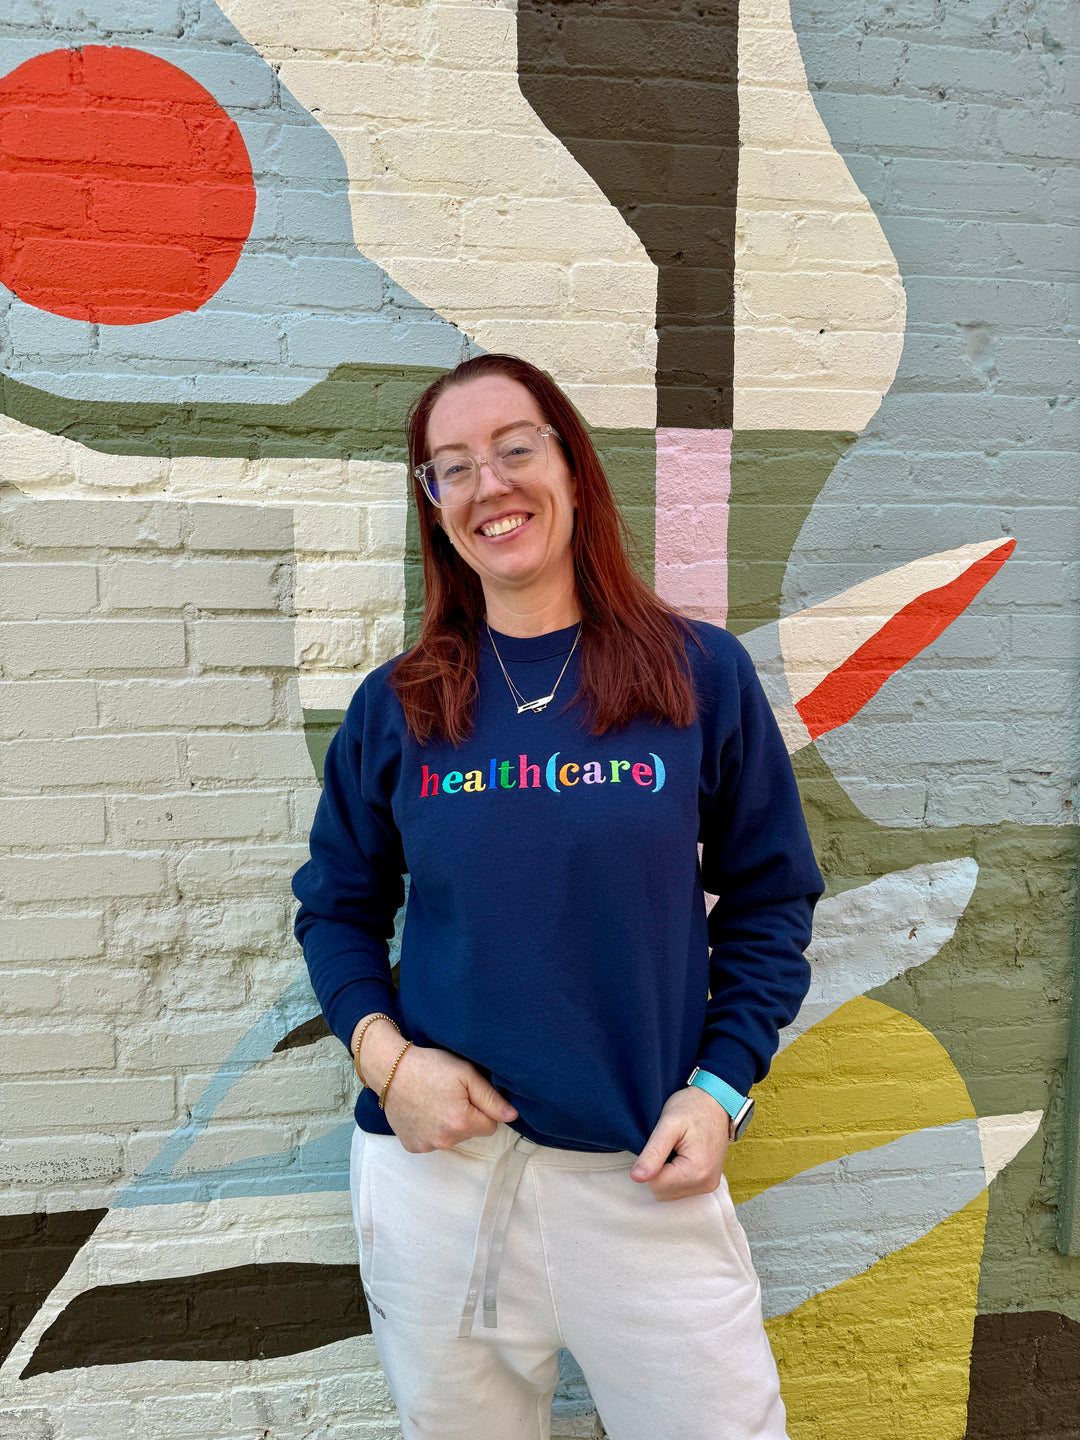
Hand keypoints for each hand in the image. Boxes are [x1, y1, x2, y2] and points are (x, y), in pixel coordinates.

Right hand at [353, 1017, 517, 1152]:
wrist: (390, 1070)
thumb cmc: (430, 1066)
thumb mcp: (466, 1073)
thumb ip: (492, 1097)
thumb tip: (512, 1116)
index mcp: (461, 1122)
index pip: (491, 1125)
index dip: (484, 1108)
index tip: (469, 1093)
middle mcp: (445, 1140)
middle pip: (471, 1133)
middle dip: (467, 1116)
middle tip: (451, 1094)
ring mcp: (427, 1146)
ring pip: (453, 1138)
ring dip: (450, 1124)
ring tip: (435, 1100)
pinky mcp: (413, 1146)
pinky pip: (433, 1142)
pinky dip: (431, 1130)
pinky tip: (423, 1111)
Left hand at [629, 1085, 729, 1200]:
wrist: (715, 1102)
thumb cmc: (692, 1108)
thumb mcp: (668, 1124)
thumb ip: (653, 1152)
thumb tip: (636, 1177)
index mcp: (696, 1171)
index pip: (656, 1185)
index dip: (651, 1164)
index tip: (662, 1144)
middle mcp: (706, 1184)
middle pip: (662, 1192)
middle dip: (658, 1170)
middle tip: (669, 1145)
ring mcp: (708, 1186)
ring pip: (669, 1193)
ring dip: (666, 1174)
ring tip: (676, 1149)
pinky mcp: (708, 1184)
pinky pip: (680, 1189)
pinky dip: (675, 1175)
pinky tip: (681, 1156)